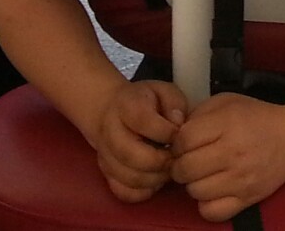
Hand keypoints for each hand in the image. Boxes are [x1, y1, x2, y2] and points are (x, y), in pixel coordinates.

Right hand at [93, 79, 187, 203]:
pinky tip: (154, 180)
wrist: (109, 110)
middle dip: (160, 162)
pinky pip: (124, 192)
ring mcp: (105, 155)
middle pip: (130, 155)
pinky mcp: (106, 174)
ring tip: (167, 169)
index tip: (178, 134)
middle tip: (174, 158)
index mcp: (126, 106)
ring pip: (128, 177)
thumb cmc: (144, 102)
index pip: (143, 120)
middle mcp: (110, 131)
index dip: (166, 131)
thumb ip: (175, 103)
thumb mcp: (163, 91)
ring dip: (154, 179)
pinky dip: (143, 191)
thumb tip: (178, 124)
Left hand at [171, 91, 284, 220]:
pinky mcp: (247, 200)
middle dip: (180, 165)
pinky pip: (211, 211)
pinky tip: (212, 190)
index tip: (184, 143)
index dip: (177, 142)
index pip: (184, 140)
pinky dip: (206, 203)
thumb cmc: (256, 117)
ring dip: (193, 183)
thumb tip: (172, 133)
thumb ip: (198, 114)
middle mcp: (234, 153)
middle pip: (185, 168)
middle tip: (188, 160)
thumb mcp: (227, 102)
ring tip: (202, 174)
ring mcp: (241, 180)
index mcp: (228, 124)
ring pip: (195, 191)